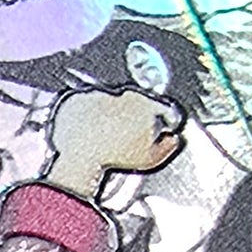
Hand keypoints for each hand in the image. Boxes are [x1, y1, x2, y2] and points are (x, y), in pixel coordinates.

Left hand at [44, 83, 184, 197]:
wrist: (79, 154)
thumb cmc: (114, 155)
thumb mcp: (150, 159)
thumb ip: (167, 147)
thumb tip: (171, 140)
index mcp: (146, 103)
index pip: (162, 107)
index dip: (164, 119)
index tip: (162, 125)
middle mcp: (123, 93)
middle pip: (136, 103)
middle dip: (135, 117)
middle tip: (128, 137)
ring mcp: (101, 93)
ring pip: (111, 103)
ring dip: (111, 116)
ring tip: (106, 138)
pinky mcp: (79, 97)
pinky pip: (88, 105)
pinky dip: (89, 116)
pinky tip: (89, 132)